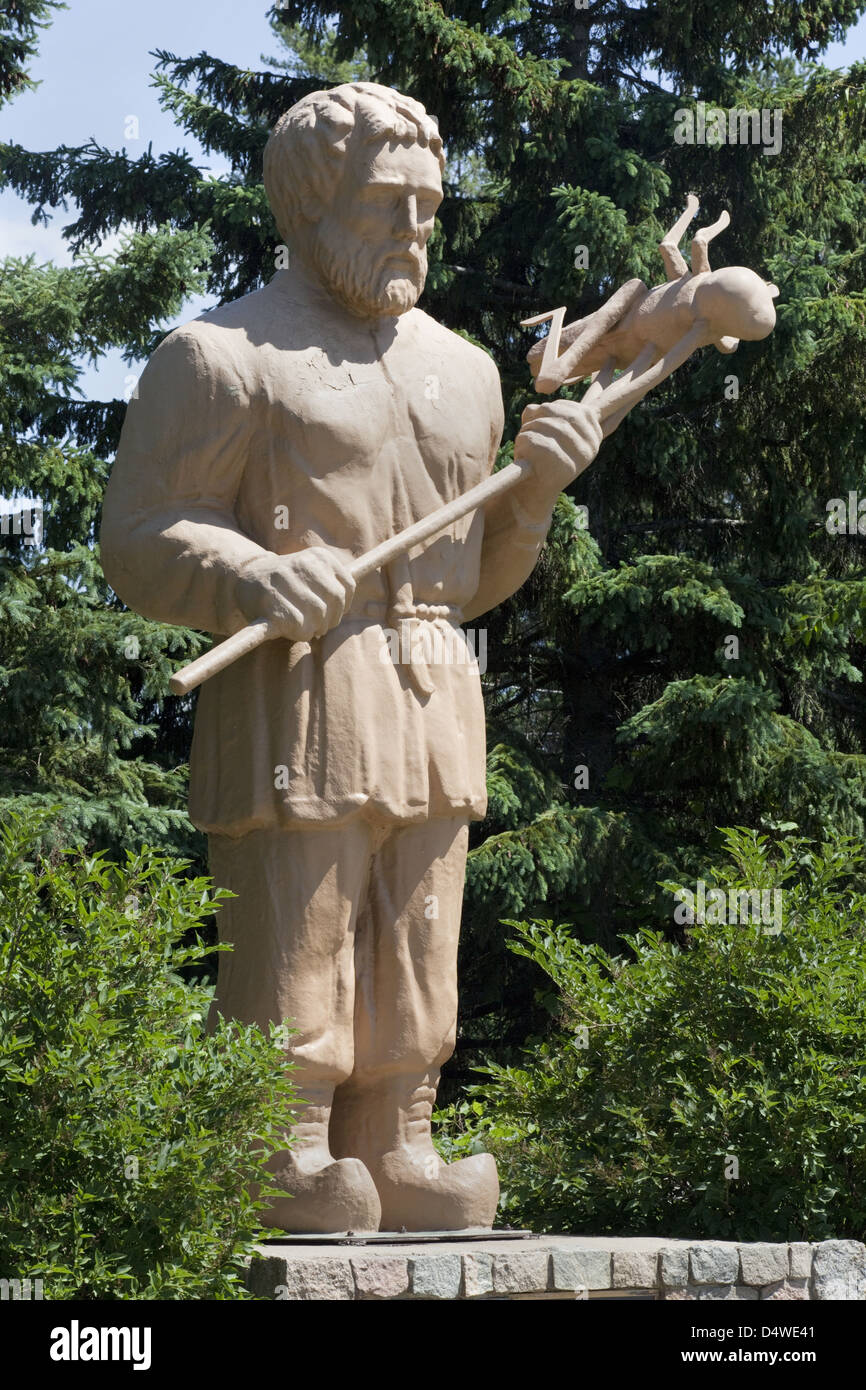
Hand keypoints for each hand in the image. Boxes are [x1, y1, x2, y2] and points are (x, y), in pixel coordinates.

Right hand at [235, 546, 355, 640]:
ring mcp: (286, 580)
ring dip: (312, 628)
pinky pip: (299, 625)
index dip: (342, 607)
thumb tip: (347, 608)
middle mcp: (304, 563)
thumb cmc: (287, 584)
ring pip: (319, 614)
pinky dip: (298, 633)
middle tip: (317, 626)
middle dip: (329, 620)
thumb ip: (333, 585)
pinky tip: (288, 628)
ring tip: (301, 626)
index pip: (348, 587)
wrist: (246, 578)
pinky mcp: (272, 600)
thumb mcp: (313, 573)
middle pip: (335, 601)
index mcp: (319, 556)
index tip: (330, 613)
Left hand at [513, 400, 602, 496]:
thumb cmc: (541, 457)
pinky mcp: (560, 465)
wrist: (534, 492)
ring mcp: (578, 455)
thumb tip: (532, 408)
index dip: (554, 408)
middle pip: (561, 413)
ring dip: (528, 429)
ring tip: (524, 442)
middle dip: (539, 415)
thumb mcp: (550, 431)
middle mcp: (591, 445)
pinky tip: (522, 453)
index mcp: (594, 436)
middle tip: (528, 427)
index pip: (577, 409)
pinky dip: (522, 442)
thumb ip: (546, 413)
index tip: (540, 417)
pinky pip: (535, 440)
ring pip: (546, 423)